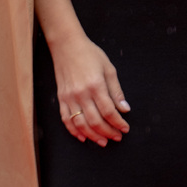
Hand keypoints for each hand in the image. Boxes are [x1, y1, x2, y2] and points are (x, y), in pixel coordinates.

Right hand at [49, 32, 130, 146]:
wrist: (67, 45)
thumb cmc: (89, 54)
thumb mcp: (108, 68)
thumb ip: (116, 90)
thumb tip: (125, 109)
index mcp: (95, 85)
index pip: (109, 111)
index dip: (118, 122)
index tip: (125, 128)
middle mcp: (81, 94)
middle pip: (96, 121)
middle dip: (109, 132)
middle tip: (117, 137)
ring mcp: (69, 97)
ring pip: (81, 124)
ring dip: (93, 136)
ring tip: (103, 141)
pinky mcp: (61, 98)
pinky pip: (66, 120)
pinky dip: (74, 131)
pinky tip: (83, 137)